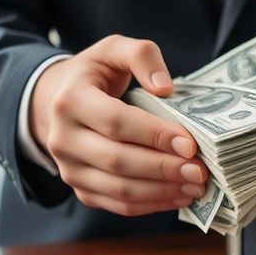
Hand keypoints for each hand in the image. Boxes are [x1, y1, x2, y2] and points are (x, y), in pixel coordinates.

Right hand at [30, 35, 208, 215]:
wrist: (56, 102)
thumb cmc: (94, 75)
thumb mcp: (113, 49)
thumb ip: (141, 56)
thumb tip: (165, 88)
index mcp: (70, 100)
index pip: (116, 122)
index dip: (154, 134)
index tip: (190, 143)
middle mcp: (63, 138)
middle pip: (118, 160)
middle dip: (163, 168)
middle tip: (199, 170)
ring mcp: (69, 169)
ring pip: (119, 189)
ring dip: (161, 191)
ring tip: (195, 186)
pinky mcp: (81, 189)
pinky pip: (118, 204)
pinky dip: (152, 204)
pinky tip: (179, 196)